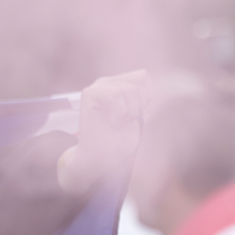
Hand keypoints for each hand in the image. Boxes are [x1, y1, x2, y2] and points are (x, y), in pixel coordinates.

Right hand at [59, 71, 148, 193]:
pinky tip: (110, 121)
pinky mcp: (90, 94)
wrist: (100, 158)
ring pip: (130, 90)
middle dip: (138, 105)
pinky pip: (116, 95)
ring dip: (129, 112)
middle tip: (123, 120)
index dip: (145, 98)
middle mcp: (106, 83)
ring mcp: (97, 87)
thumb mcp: (136, 115)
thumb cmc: (117, 142)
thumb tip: (144, 75)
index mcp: (117, 85)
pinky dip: (119, 112)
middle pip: (140, 80)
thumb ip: (139, 95)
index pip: (143, 77)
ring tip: (115, 122)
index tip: (132, 115)